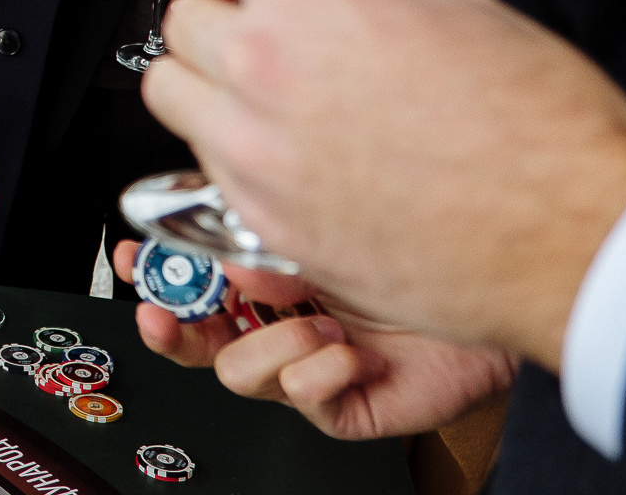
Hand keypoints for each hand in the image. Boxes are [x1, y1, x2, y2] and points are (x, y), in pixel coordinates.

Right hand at [109, 241, 513, 438]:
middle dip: (172, 325)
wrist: (495, 282)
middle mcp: (278, 318)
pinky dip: (317, 372)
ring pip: (236, 373)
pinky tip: (346, 348)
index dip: (150, 272)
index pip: (188, 273)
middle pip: (195, 336)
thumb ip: (261, 227)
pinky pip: (301, 401)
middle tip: (168, 312)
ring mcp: (306, 364)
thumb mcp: (323, 219)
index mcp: (265, 269)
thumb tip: (217, 250)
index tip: (130, 259)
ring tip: (311, 321)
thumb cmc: (419, 235)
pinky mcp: (341, 405)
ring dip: (267, 344)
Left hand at [143, 0, 625, 367]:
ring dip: (206, 89)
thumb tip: (331, 0)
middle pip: (179, 22)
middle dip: (217, 23)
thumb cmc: (541, 129)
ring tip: (263, 101)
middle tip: (259, 39)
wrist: (578, 239)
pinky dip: (235, 159)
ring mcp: (254, 149)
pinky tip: (294, 161)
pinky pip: (208, 169)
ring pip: (171, 95)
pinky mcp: (261, 220)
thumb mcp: (456, 10)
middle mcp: (264, 64)